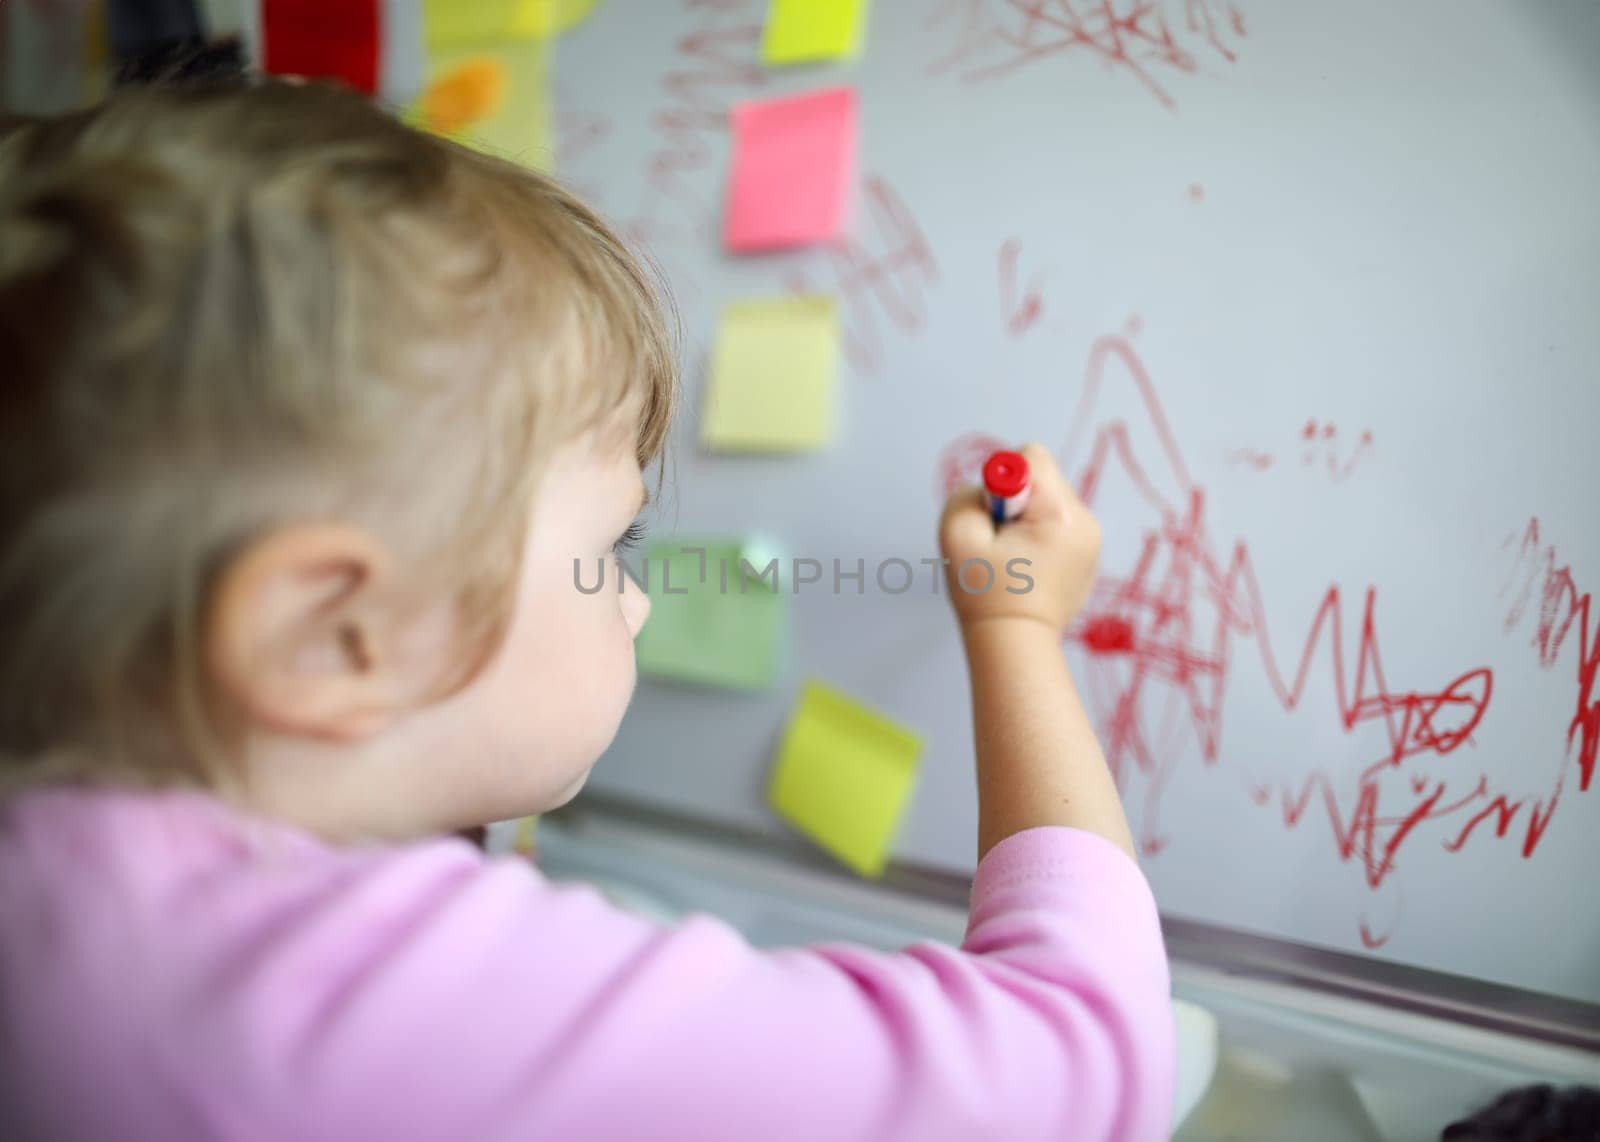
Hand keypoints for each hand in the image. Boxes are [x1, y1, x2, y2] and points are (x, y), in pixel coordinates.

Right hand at [937, 442, 1100, 631]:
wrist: (1015, 644)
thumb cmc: (985, 594)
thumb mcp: (957, 536)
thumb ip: (965, 494)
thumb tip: (986, 486)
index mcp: (1058, 513)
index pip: (1031, 457)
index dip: (1002, 482)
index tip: (996, 517)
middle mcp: (1084, 521)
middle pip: (1042, 478)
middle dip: (1016, 503)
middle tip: (1002, 543)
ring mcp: (1092, 540)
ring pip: (1050, 502)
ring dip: (1028, 521)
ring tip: (1014, 559)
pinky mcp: (1089, 556)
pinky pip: (1060, 526)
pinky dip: (1040, 539)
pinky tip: (1028, 570)